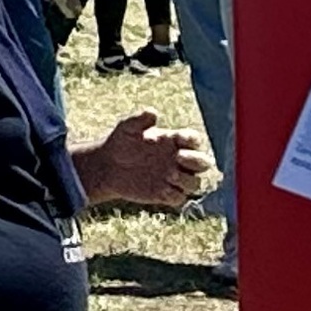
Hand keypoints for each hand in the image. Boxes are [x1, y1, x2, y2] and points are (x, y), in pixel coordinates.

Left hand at [79, 109, 210, 209]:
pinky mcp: (166, 194)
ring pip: (195, 183)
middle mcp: (179, 160)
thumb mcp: (126, 128)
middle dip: (197, 161)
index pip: (194, 140)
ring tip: (169, 175)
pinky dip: (175, 195)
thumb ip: (139, 119)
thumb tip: (152, 112)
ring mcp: (175, 178)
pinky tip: (162, 190)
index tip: (180, 138)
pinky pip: (179, 198)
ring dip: (187, 180)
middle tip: (179, 157)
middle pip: (203, 163)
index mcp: (174, 141)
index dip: (192, 139)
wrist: (107, 165)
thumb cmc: (120, 142)